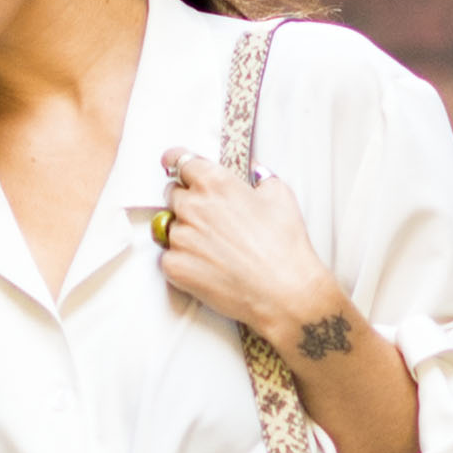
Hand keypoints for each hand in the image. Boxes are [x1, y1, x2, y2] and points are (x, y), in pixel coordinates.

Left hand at [153, 148, 354, 367]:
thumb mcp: (280, 195)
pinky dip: (183, 261)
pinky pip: (168, 257)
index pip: (179, 160)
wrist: (284, 292)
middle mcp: (192, 206)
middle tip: (211, 219)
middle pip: (172, 195)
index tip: (172, 163)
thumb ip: (259, 176)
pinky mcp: (174, 267)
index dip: (176, 161)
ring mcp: (181, 237)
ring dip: (186, 234)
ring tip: (215, 249)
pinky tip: (208, 267)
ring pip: (170, 228)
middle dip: (187, 202)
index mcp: (215, 183)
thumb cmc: (284, 245)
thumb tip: (252, 171)